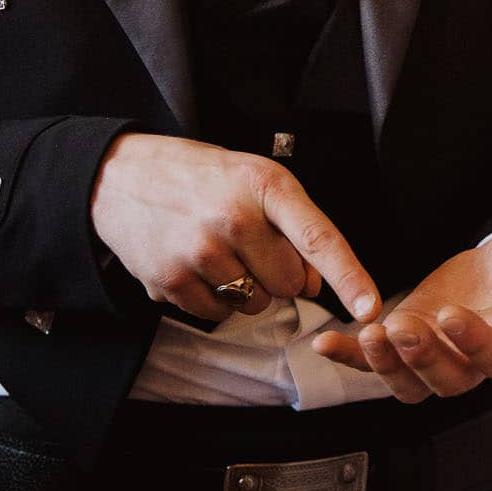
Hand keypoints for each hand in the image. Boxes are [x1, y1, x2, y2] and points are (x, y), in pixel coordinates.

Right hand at [89, 133, 378, 323]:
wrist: (121, 176)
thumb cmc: (202, 176)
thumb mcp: (255, 179)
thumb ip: (294, 227)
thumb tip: (315, 285)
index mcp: (264, 184)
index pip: (317, 237)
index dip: (349, 276)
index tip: (370, 308)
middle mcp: (233, 217)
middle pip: (289, 282)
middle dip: (280, 274)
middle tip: (251, 243)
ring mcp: (199, 252)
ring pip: (256, 302)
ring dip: (247, 288)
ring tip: (219, 250)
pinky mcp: (169, 281)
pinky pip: (218, 314)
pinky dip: (215, 300)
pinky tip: (196, 265)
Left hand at [310, 223, 491, 402]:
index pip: (491, 358)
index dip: (469, 341)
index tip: (448, 312)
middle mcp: (470, 362)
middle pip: (445, 380)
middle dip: (419, 356)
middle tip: (398, 324)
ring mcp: (434, 358)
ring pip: (407, 383)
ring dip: (383, 365)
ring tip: (366, 335)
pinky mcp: (404, 346)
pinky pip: (372, 365)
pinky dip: (348, 358)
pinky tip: (323, 343)